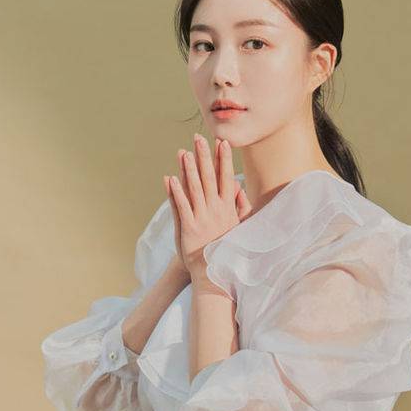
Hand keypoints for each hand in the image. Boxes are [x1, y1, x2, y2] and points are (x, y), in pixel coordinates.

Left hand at [163, 133, 251, 279]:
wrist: (214, 272)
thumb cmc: (226, 249)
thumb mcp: (239, 226)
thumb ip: (239, 206)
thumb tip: (239, 188)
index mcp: (228, 208)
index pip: (227, 178)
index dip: (224, 159)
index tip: (222, 142)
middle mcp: (216, 210)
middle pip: (210, 178)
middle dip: (204, 156)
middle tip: (199, 137)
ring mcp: (202, 218)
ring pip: (195, 189)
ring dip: (189, 169)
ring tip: (184, 152)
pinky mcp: (189, 227)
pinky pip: (182, 206)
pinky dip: (176, 192)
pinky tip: (171, 178)